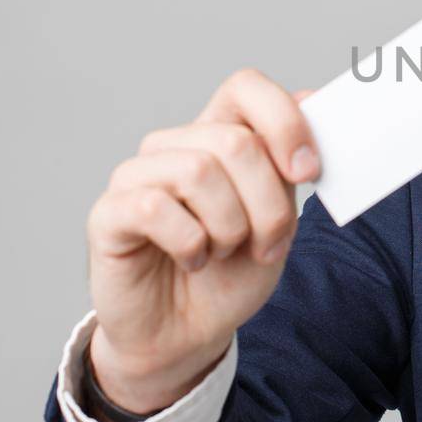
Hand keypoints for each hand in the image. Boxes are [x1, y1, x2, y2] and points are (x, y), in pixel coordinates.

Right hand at [83, 68, 320, 412]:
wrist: (188, 335)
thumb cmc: (230, 275)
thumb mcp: (279, 220)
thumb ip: (290, 167)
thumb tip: (313, 100)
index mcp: (218, 136)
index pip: (245, 86)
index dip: (284, 121)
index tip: (309, 172)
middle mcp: (175, 146)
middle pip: (236, 141)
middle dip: (268, 205)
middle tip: (266, 245)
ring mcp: (136, 176)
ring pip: (199, 171)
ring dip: (230, 227)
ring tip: (223, 252)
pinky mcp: (108, 213)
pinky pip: (154, 207)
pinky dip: (190, 244)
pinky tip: (191, 260)